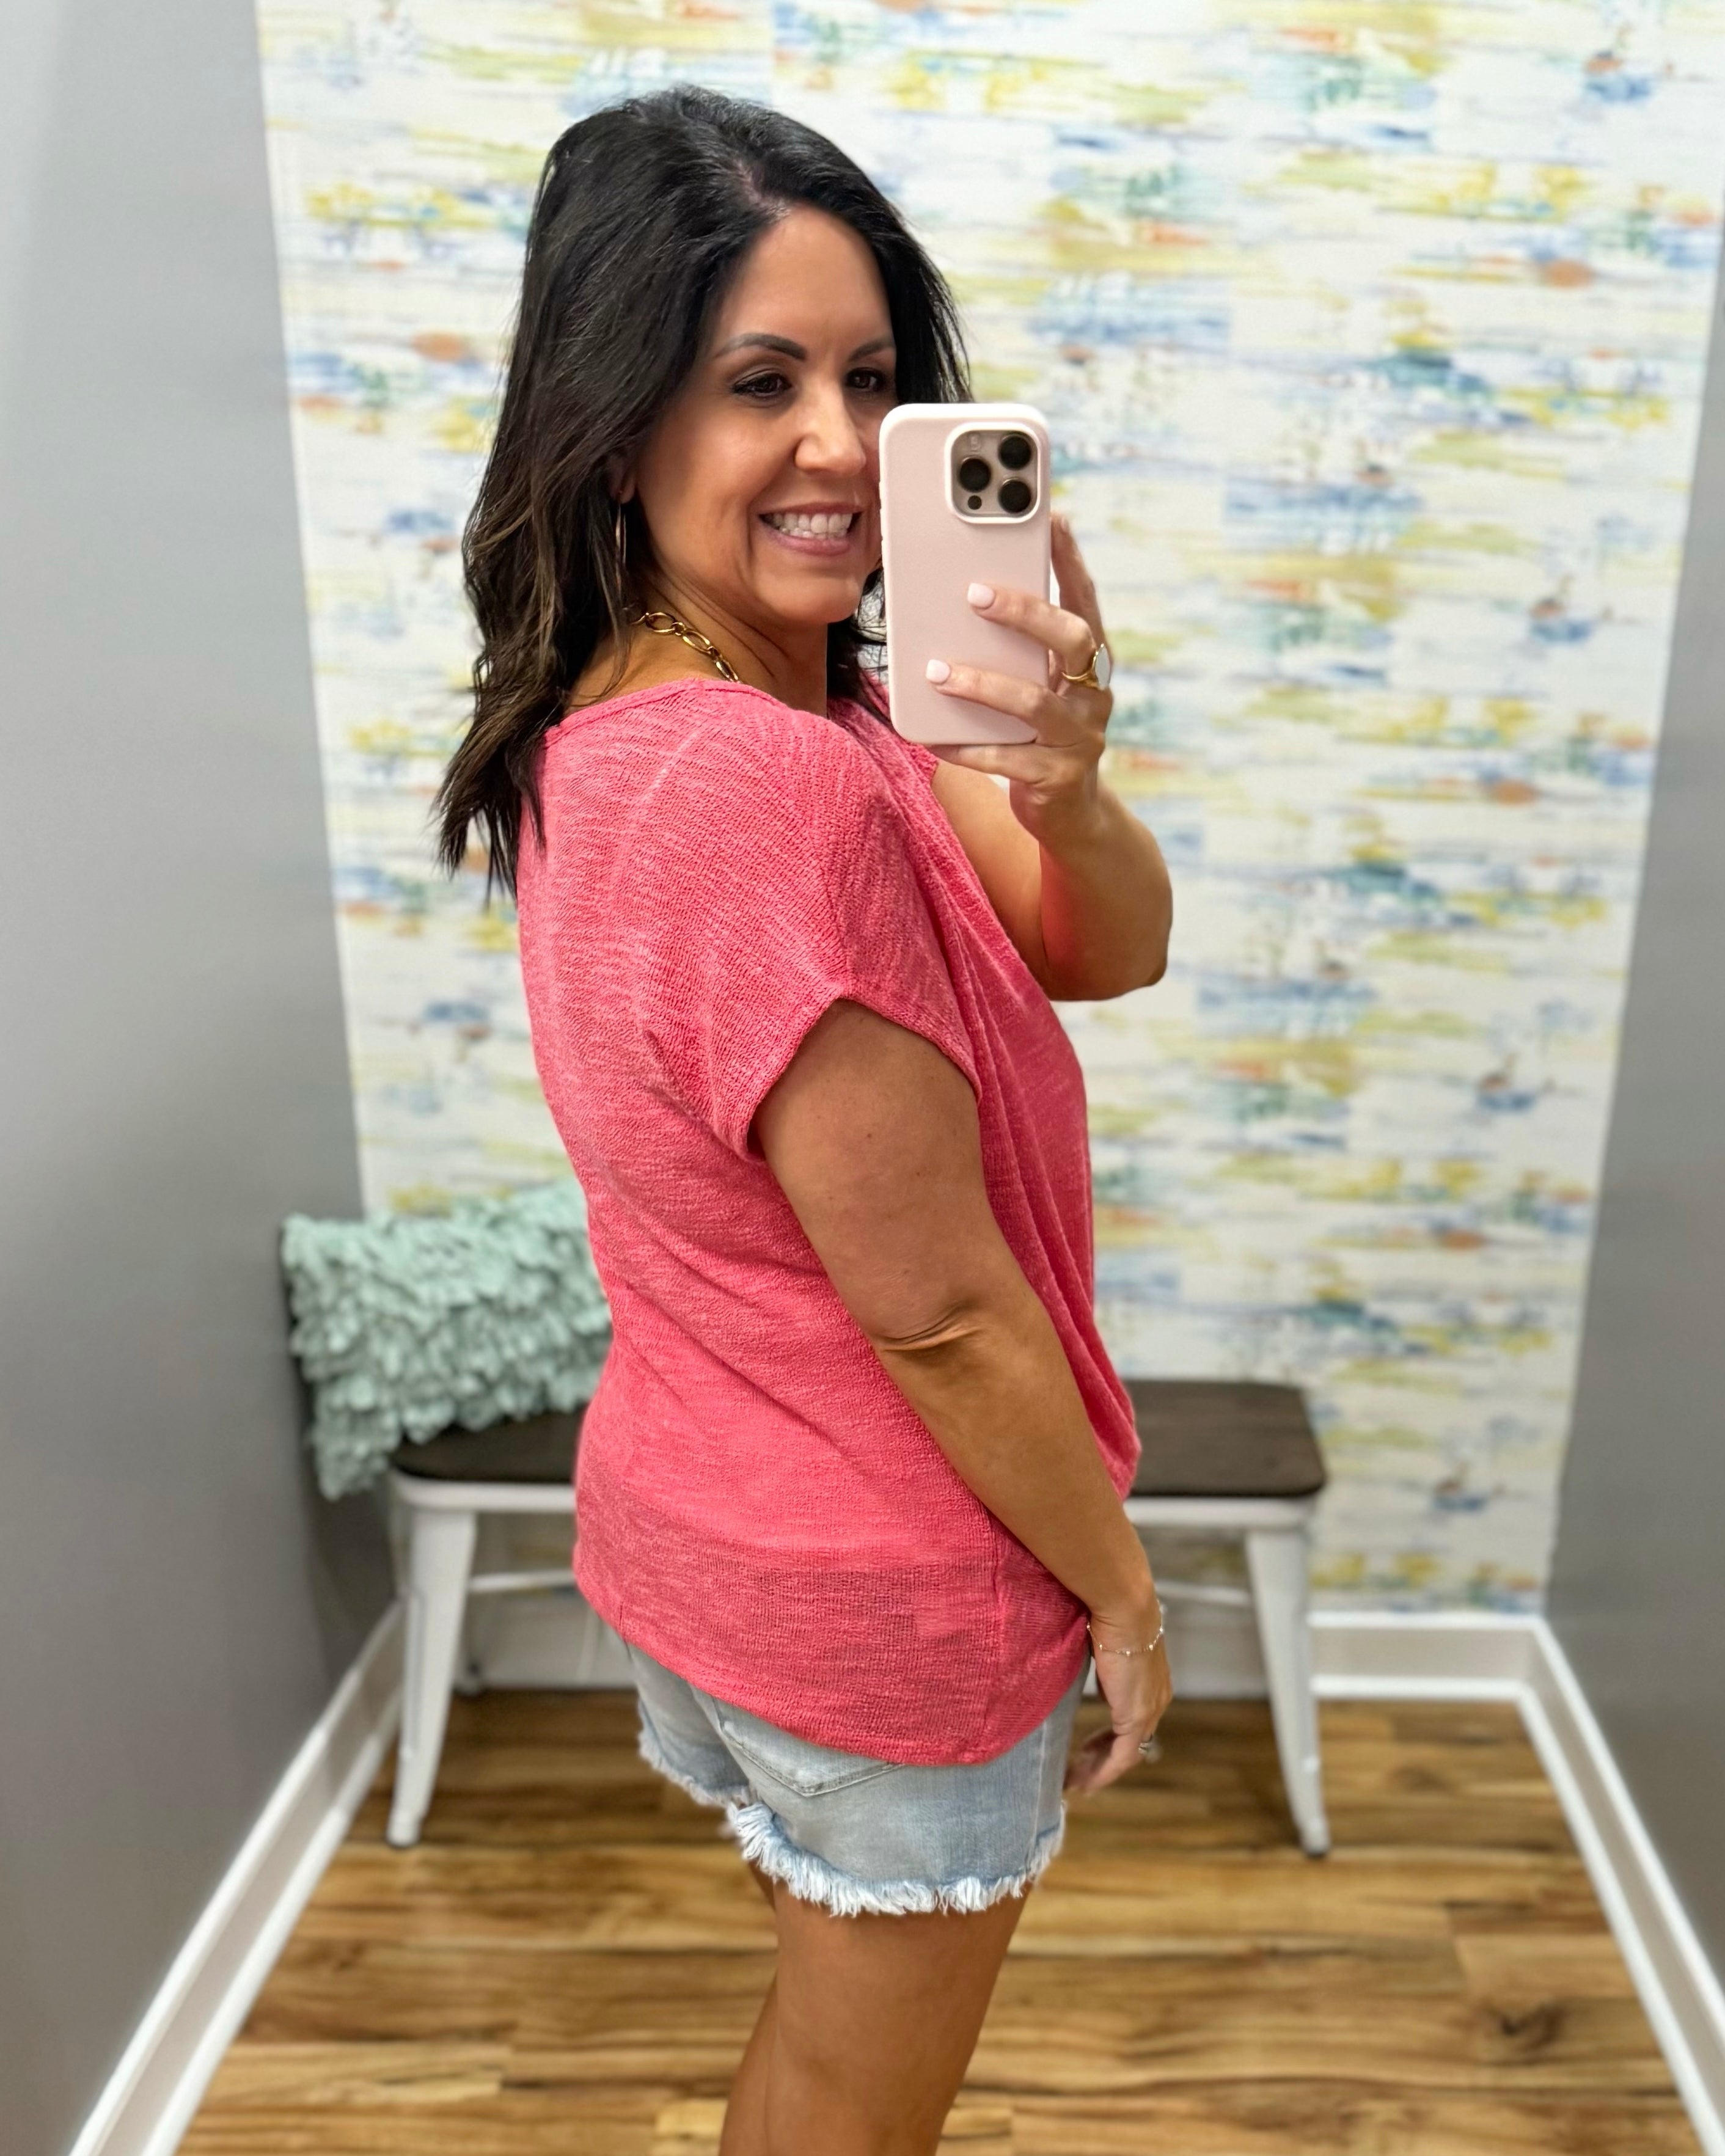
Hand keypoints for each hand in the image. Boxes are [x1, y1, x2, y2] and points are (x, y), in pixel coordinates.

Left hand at [924, 516, 1112, 845]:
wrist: (1070, 816)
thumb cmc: (1038, 734)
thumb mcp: (1034, 685)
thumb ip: (1014, 651)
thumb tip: (957, 601)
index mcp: (1091, 662)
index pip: (1086, 600)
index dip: (1072, 560)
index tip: (1053, 517)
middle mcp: (1094, 694)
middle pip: (1073, 639)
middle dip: (1026, 612)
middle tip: (974, 593)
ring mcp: (1081, 738)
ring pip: (1034, 703)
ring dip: (982, 684)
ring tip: (937, 673)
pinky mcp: (1059, 780)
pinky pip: (1007, 760)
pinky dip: (967, 748)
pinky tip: (933, 738)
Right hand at [1065, 1600, 1173, 1795]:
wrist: (1125, 1610)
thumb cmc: (1111, 1616)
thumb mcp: (1107, 1645)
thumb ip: (1103, 1665)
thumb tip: (1091, 1673)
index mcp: (1152, 1683)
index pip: (1134, 1720)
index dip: (1110, 1736)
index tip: (1089, 1745)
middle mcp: (1157, 1700)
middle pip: (1132, 1742)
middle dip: (1104, 1757)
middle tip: (1081, 1768)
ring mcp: (1149, 1711)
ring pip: (1127, 1753)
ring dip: (1101, 1769)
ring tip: (1079, 1780)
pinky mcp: (1136, 1718)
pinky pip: (1122, 1757)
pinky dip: (1104, 1771)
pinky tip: (1086, 1781)